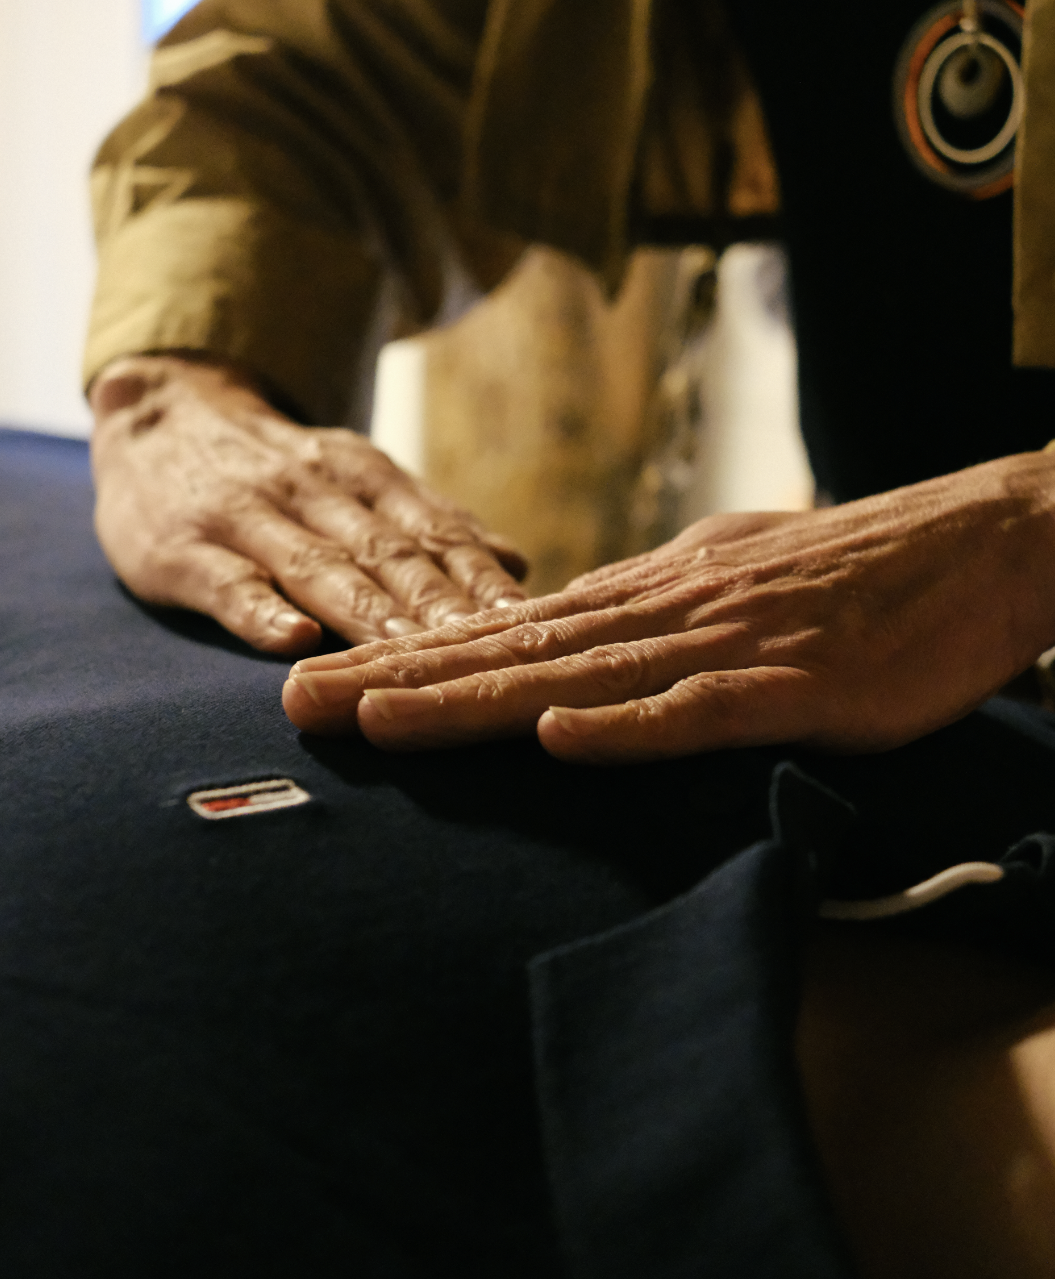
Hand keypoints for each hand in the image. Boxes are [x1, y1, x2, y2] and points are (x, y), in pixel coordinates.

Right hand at [89, 354, 526, 653]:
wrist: (157, 412)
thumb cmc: (270, 469)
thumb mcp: (353, 478)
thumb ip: (426, 522)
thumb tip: (517, 563)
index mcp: (363, 475)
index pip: (434, 532)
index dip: (483, 580)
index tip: (535, 625)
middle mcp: (313, 490)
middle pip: (389, 554)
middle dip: (444, 606)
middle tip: (495, 653)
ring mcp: (247, 517)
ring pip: (319, 568)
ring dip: (370, 615)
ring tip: (416, 656)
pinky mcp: (182, 548)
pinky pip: (225, 581)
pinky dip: (259, 611)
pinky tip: (292, 641)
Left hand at [282, 453, 1054, 760]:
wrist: (978, 540)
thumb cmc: (855, 570)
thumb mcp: (734, 578)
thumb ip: (655, 613)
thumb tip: (580, 644)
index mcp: (651, 591)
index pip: (510, 629)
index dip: (415, 656)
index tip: (328, 678)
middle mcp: (669, 609)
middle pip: (514, 649)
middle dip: (403, 678)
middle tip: (299, 702)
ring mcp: (731, 642)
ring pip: (580, 674)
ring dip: (476, 700)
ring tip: (380, 719)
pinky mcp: (800, 683)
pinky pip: (703, 707)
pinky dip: (630, 723)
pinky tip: (560, 738)